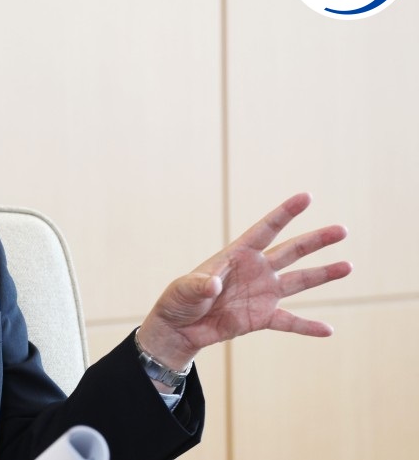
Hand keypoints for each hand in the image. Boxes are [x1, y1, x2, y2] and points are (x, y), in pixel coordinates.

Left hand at [137, 193, 351, 372]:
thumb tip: (214, 284)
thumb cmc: (179, 300)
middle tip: (341, 230)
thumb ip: (199, 284)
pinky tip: (328, 330)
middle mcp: (255, 270)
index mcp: (236, 255)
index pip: (264, 230)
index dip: (284, 213)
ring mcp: (262, 293)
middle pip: (291, 251)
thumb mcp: (184, 289)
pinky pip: (289, 321)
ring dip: (323, 274)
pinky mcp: (262, 318)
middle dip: (315, 240)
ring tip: (348, 266)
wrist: (179, 328)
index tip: (306, 197)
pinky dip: (307, 326)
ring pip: (299, 281)